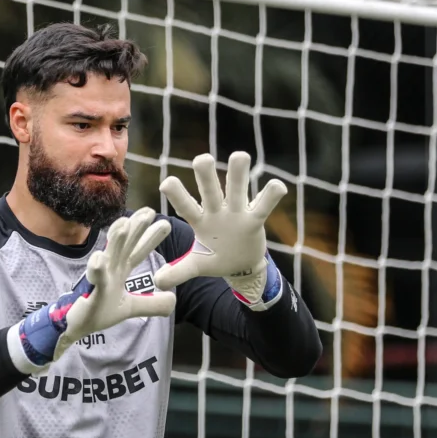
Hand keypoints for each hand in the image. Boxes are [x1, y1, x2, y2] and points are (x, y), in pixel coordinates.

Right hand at [10, 208, 175, 371]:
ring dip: (116, 240)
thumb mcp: (130, 308)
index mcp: (119, 271)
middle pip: (125, 246)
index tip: (165, 223)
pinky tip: (99, 259)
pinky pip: (94, 279)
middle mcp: (109, 269)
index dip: (150, 238)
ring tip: (124, 223)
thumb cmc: (97, 311)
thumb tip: (173, 301)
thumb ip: (151, 304)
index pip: (137, 252)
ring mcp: (99, 278)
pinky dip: (96, 269)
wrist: (74, 326)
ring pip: (109, 256)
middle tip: (149, 211)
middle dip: (136, 228)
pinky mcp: (90, 291)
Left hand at [153, 152, 286, 308]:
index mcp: (200, 221)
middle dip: (206, 176)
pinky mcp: (255, 220)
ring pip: (237, 190)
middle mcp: (217, 211)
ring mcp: (237, 213)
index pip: (186, 206)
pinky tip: (278, 186)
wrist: (241, 265)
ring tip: (240, 155)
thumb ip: (179, 271)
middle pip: (210, 191)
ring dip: (238, 174)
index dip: (178, 195)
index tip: (167, 183)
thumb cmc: (216, 258)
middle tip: (202, 159)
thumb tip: (158, 282)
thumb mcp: (196, 266)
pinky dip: (270, 196)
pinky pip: (263, 206)